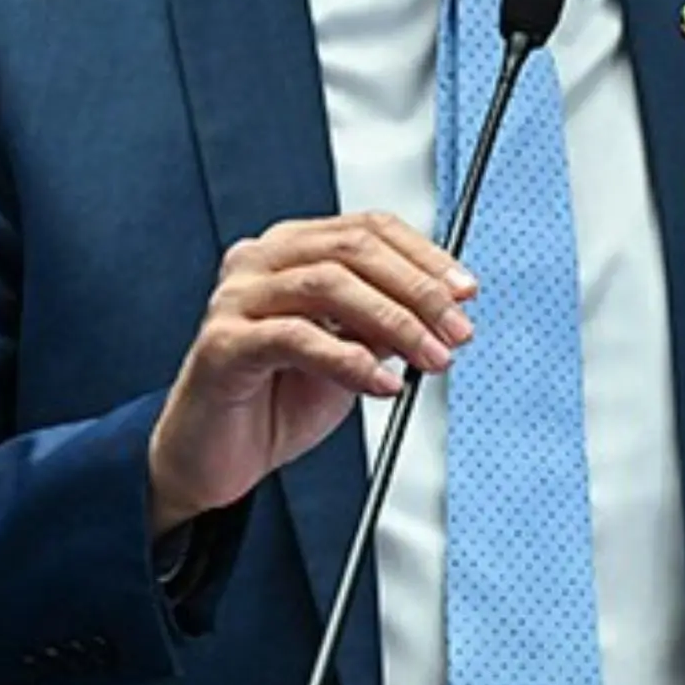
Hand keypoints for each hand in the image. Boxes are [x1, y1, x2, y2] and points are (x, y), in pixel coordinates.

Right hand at [147, 213, 477, 538]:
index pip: (369, 229)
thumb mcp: (353, 352)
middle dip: (418, 291)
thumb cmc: (278, 398)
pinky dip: (350, 360)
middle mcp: (259, 263)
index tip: (465, 290)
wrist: (220, 455)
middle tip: (457, 330)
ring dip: (394, 323)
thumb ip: (388, 324)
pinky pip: (296, 338)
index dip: (425, 256)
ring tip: (430, 358)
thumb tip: (444, 310)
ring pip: (328, 285)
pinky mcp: (223, 343)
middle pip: (353, 251)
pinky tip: (382, 383)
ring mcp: (236, 299)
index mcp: (292, 251)